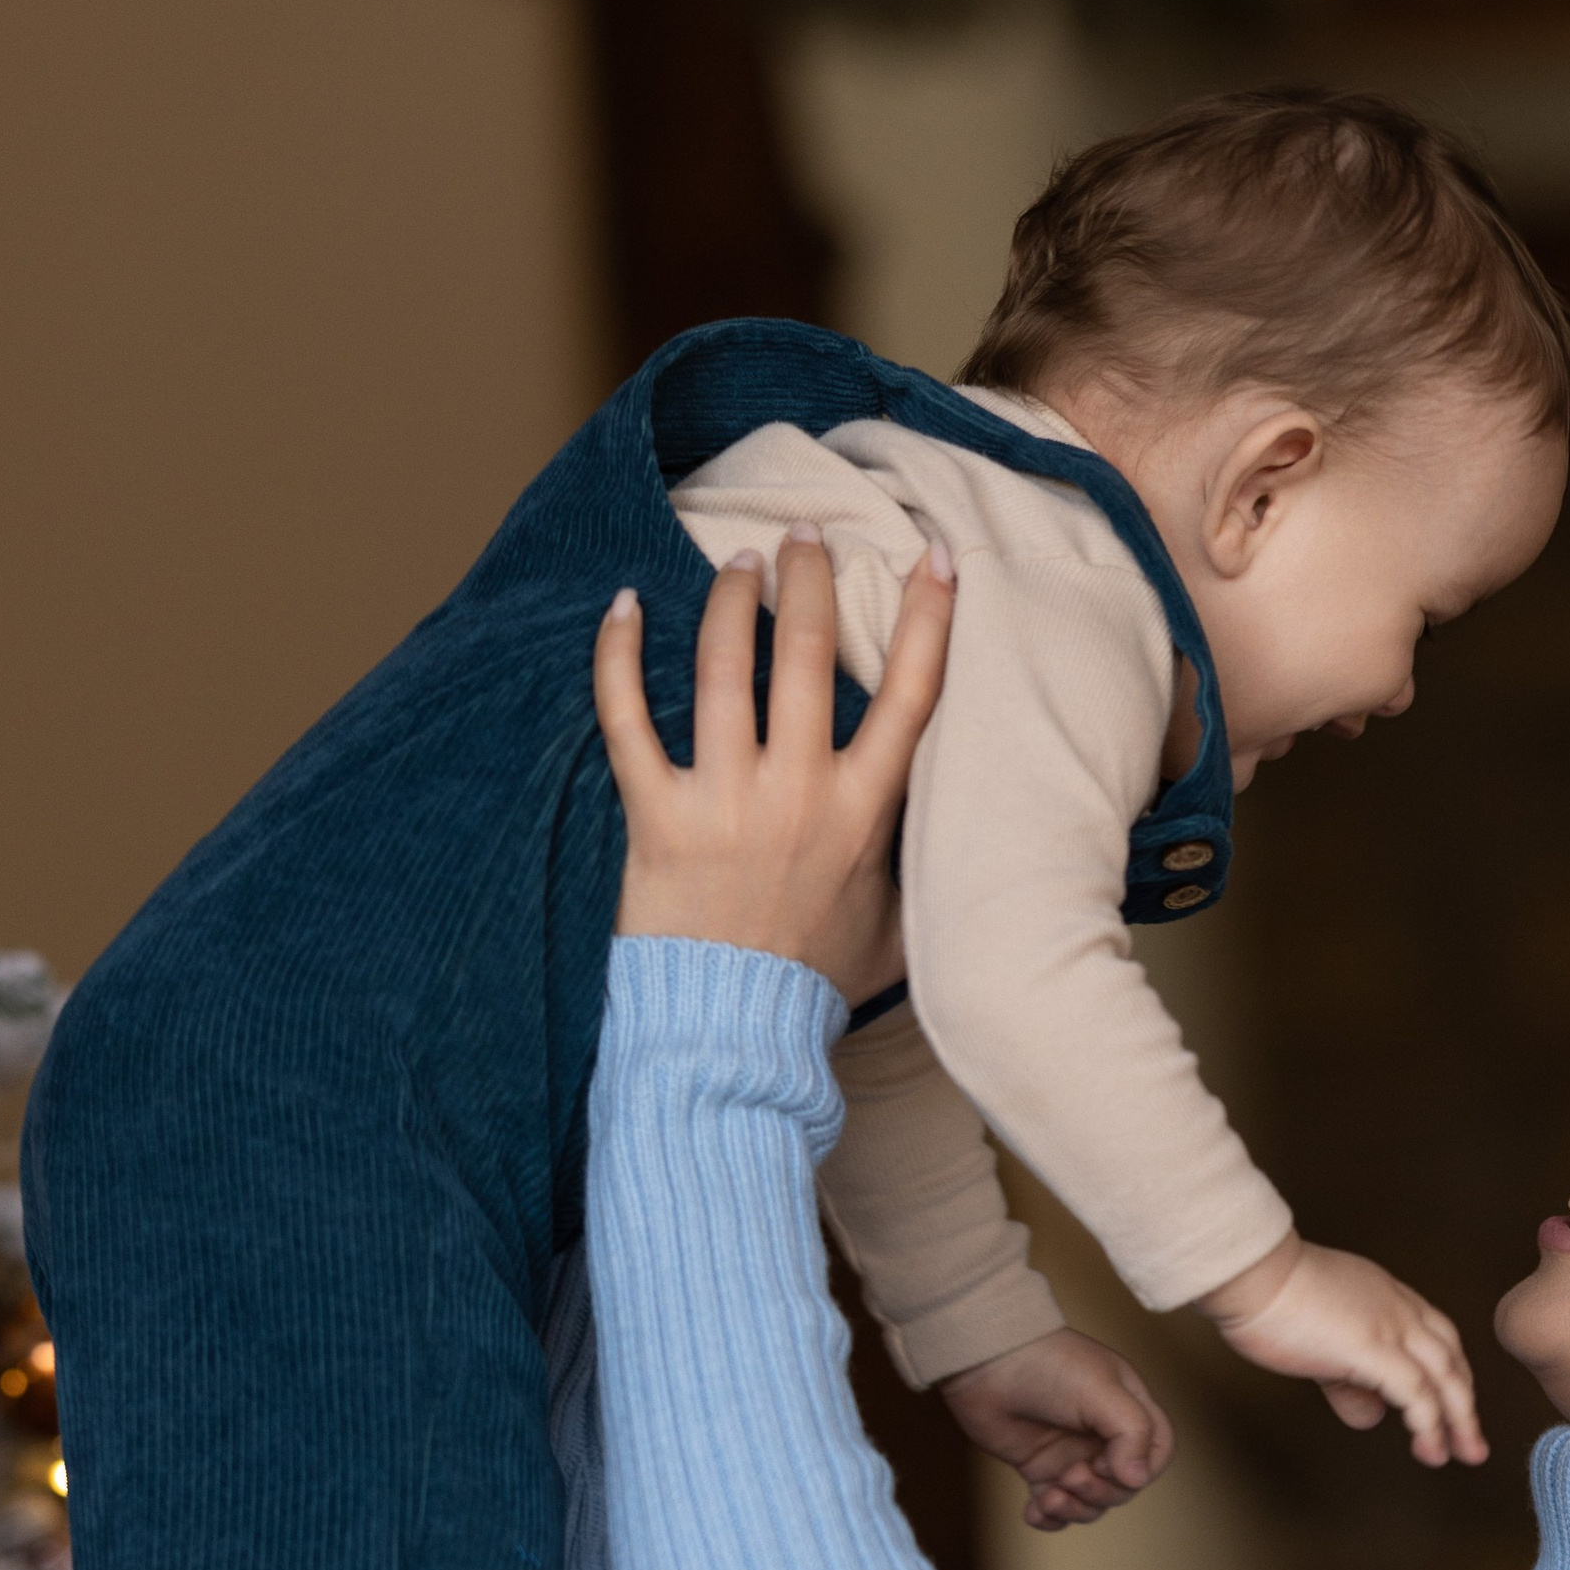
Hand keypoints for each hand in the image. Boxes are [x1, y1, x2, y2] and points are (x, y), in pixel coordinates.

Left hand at [594, 527, 953, 999]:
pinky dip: (618, 656)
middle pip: (810, 654)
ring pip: (726, 666)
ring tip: (738, 565)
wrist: (734, 1033)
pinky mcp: (658, 817)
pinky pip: (628, 717)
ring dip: (732, 600)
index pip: (911, 695)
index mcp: (864, 815)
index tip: (935, 556)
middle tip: (802, 537)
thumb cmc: (814, 981)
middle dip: (809, 578)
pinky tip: (621, 607)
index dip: (930, 617)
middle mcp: (800, 795)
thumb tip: (951, 836)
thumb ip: (915, 867)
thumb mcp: (896, 928)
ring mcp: (726, 802)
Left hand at [938, 1327, 1175, 1533]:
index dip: (1142, 1468)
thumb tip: (1138, 1479)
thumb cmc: (1045, 1364)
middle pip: (1123, 1486)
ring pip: (1091, 1502)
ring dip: (1074, 1510)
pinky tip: (1033, 1510)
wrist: (984, 1360)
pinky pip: (1054, 1506)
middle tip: (1071, 1475)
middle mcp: (1103, 1434)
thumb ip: (1131, 1432)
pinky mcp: (1039, 1467)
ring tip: (1050, 1498)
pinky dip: (1048, 1517)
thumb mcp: (1100, 1390)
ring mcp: (1070, 1453)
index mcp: (1127, 1409)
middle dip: (1100, 1492)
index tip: (1108, 1462)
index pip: (1157, 1451)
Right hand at [1202, 1236, 1486, 1468]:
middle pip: (1451, 1358)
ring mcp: (1389, 1327)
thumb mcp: (1319, 1343)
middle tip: (1473, 1443)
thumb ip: (1347, 1380)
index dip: (1449, 1375)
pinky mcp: (1373, 1349)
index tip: (1455, 1406)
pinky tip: (1430, 1447)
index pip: (1438, 1337)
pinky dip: (1429, 1423)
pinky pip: (1415, 1392)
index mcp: (1387, 1298)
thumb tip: (1370, 1416)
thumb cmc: (1270, 1299)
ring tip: (1463, 1454)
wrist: (1251, 1272)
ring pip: (1444, 1377)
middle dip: (1465, 1403)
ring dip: (1458, 1420)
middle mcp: (1399, 1309)